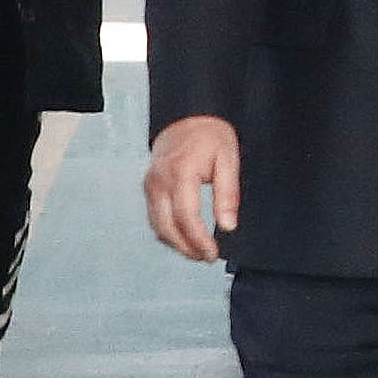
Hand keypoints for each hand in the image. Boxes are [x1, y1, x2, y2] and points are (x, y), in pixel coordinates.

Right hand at [144, 115, 240, 261]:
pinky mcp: (148, 188)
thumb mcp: (228, 160)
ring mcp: (150, 186)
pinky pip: (155, 218)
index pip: (187, 217)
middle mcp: (159, 182)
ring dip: (176, 244)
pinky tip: (185, 239)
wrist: (184, 119)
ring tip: (199, 253)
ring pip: (157, 226)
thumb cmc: (210, 137)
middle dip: (186, 248)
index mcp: (180, 174)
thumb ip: (228, 194)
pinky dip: (168, 233)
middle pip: (167, 227)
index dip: (199, 240)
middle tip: (207, 258)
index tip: (212, 254)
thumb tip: (228, 226)